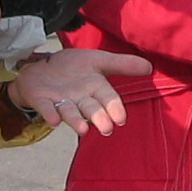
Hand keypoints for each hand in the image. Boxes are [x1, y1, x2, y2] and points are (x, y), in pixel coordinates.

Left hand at [7, 48, 151, 137]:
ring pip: (69, 112)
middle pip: (90, 110)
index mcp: (95, 89)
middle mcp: (79, 99)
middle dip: (98, 118)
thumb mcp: (98, 60)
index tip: (121, 119)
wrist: (43, 65)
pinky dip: (50, 114)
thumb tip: (150, 67)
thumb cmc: (73, 68)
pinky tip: (54, 120)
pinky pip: (46, 108)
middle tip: (106, 128)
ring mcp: (60, 101)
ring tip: (83, 129)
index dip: (114, 108)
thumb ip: (122, 64)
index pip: (108, 99)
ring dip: (75, 121)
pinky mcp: (41, 100)